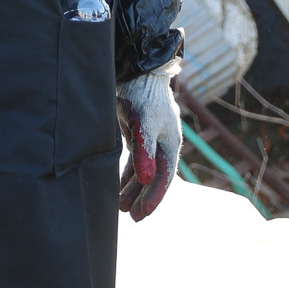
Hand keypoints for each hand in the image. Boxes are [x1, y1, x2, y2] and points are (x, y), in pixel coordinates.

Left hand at [117, 68, 181, 220]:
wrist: (135, 70)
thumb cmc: (142, 96)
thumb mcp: (143, 123)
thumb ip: (144, 151)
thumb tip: (146, 178)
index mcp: (170, 143)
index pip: (164, 176)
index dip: (154, 196)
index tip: (142, 214)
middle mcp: (162, 143)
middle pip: (154, 177)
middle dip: (143, 198)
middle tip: (131, 217)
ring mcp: (150, 139)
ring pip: (143, 171)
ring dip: (133, 189)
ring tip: (121, 207)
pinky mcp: (137, 133)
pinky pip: (135, 160)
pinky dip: (128, 175)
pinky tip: (119, 187)